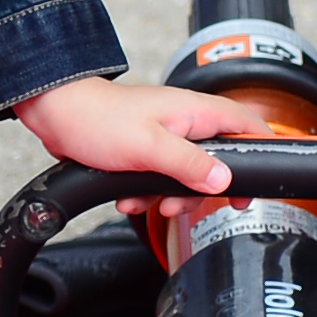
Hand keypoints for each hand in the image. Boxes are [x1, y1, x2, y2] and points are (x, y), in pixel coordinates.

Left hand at [16, 74, 280, 197]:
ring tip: (144, 201)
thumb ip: (189, 164)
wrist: (56, 116)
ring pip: (186, 177)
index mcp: (195, 112)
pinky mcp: (145, 152)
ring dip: (166, 196)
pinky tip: (127, 197)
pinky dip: (145, 194)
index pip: (247, 125)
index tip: (256, 186)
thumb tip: (224, 181)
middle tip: (180, 204)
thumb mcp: (149, 147)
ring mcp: (165, 137)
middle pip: (217, 163)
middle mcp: (185, 123)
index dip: (260, 154)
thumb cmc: (98, 120)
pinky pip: (159, 180)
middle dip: (198, 191)